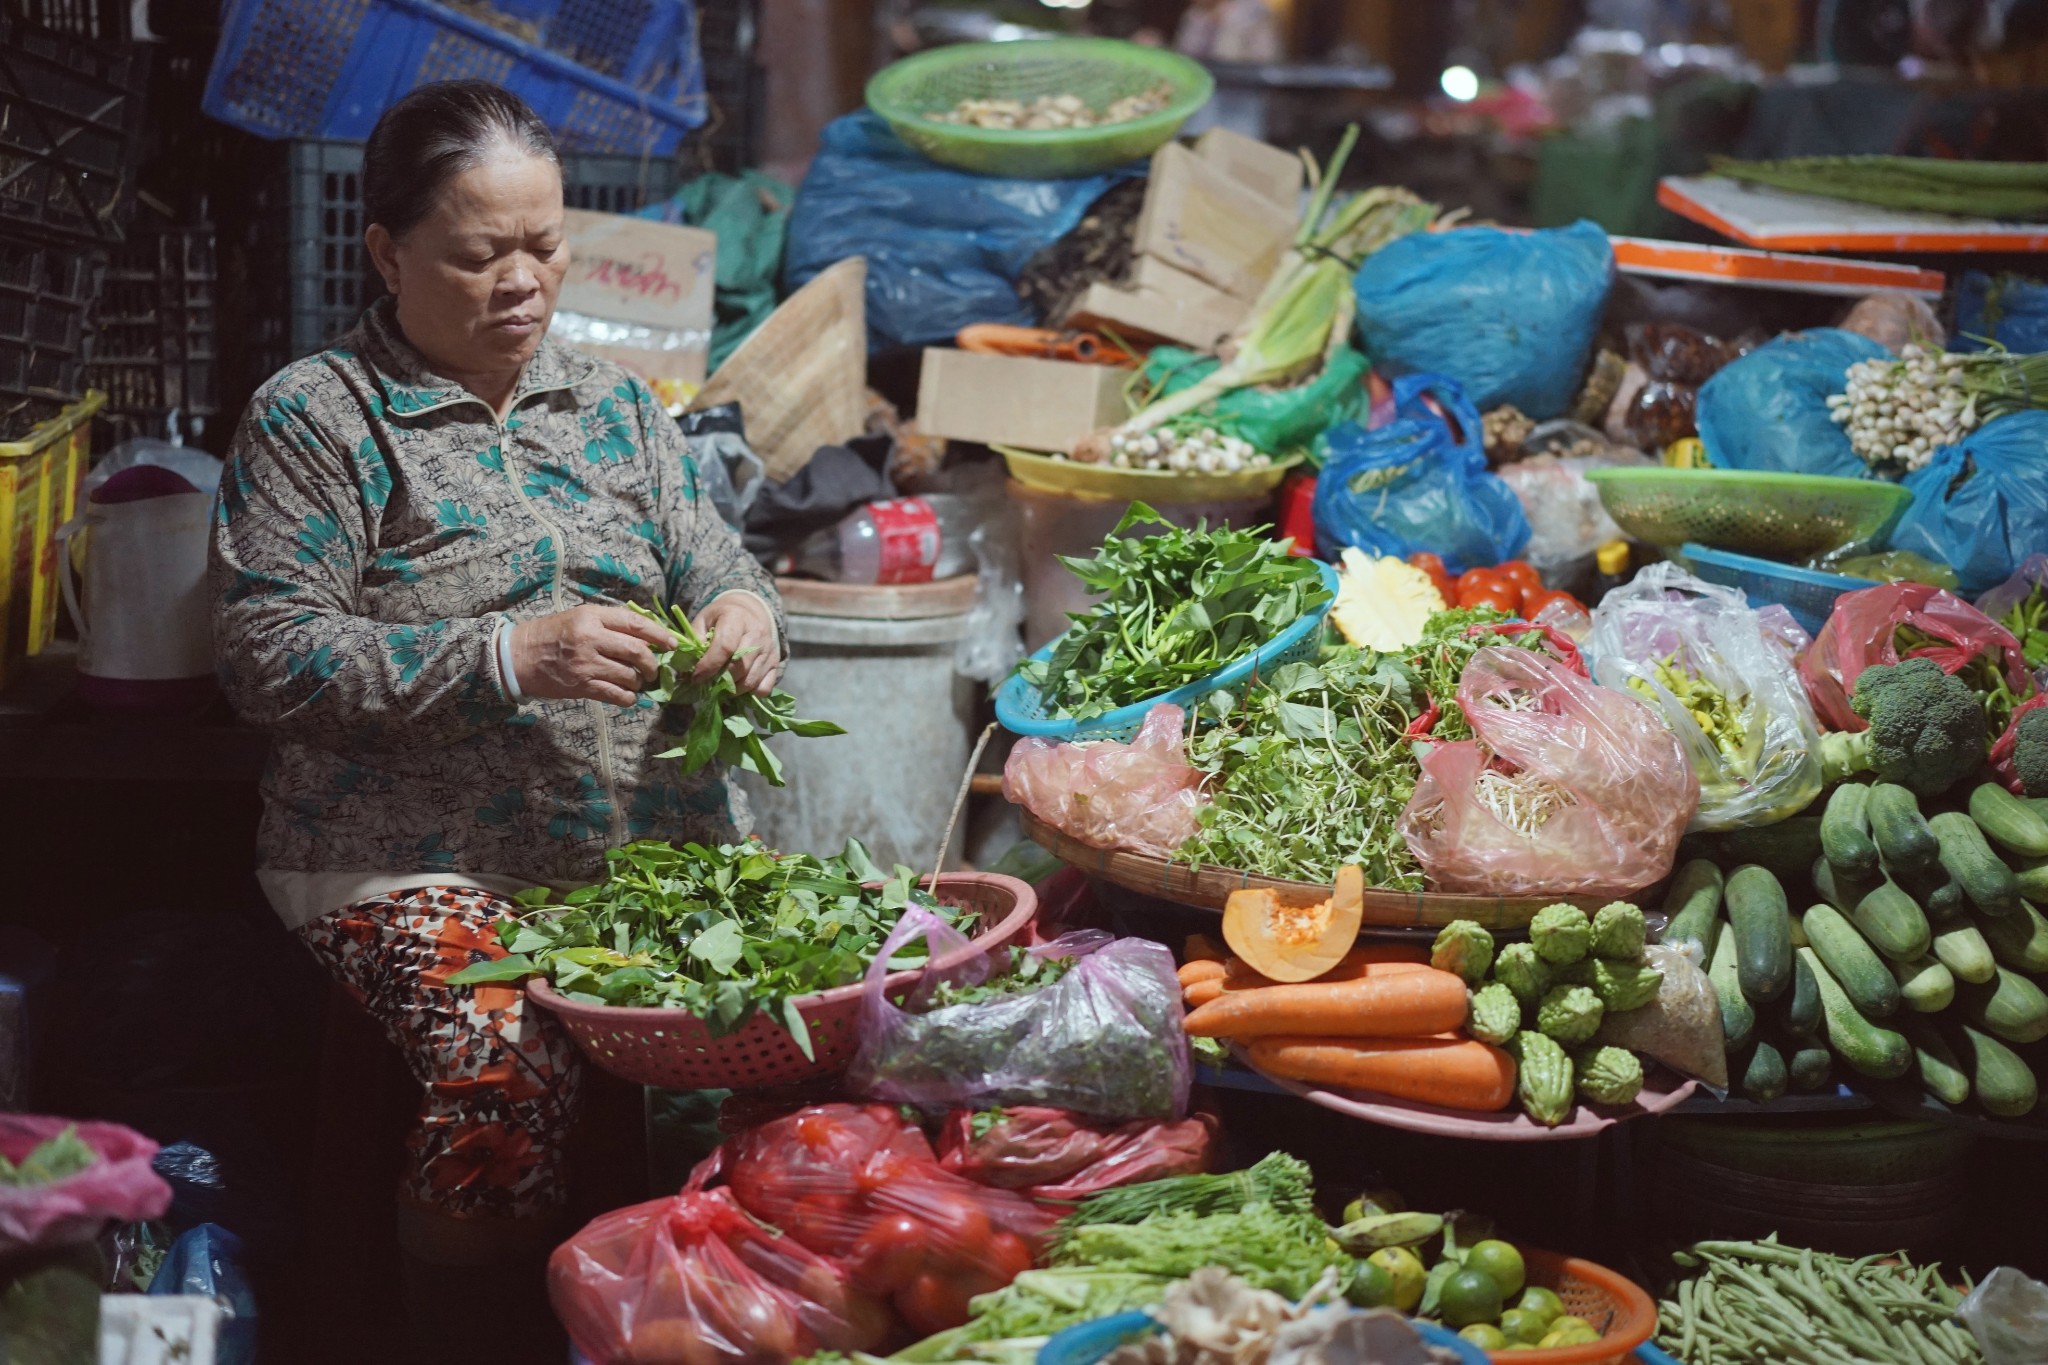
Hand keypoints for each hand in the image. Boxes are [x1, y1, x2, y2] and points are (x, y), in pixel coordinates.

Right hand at [509, 605, 673, 706]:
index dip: (659, 634)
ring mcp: (586, 663)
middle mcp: (591, 638)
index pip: (635, 623)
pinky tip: (628, 696)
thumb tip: (645, 634)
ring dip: (640, 681)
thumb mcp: (579, 617)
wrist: (519, 656)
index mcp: (592, 616)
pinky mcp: (582, 685)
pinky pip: (616, 695)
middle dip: (653, 663)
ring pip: (629, 675)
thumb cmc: (551, 634)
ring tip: (638, 681)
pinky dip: (628, 698)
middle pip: (637, 651)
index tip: (672, 644)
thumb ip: (609, 623)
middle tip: (655, 669)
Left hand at [692, 593, 781, 696]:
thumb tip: (689, 666)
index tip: (696, 677)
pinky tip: (739, 685)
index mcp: (737, 618)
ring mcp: (769, 650)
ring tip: (721, 686)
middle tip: (707, 684)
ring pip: (751, 680)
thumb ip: (695, 639)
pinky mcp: (775, 663)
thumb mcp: (704, 619)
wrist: (751, 610)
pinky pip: (764, 688)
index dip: (709, 665)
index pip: (725, 647)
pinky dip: (750, 692)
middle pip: (739, 667)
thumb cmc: (723, 616)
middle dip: (720, 680)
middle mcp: (757, 634)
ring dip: (733, 690)